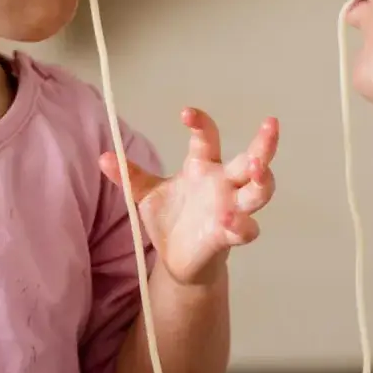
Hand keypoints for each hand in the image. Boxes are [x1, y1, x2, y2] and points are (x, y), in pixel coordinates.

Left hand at [101, 109, 279, 285]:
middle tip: (270, 125)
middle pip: (252, 159)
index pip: (208, 138)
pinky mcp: (229, 236)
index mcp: (203, 166)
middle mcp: (224, 183)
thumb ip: (129, 176)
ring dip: (262, 180)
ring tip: (259, 168)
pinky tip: (230, 220)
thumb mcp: (145, 194)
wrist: (176, 259)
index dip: (200, 123)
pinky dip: (240, 225)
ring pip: (259, 192)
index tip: (185, 113)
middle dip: (263, 143)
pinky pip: (244, 230)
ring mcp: (231, 209)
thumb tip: (103, 157)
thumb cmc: (170, 218)